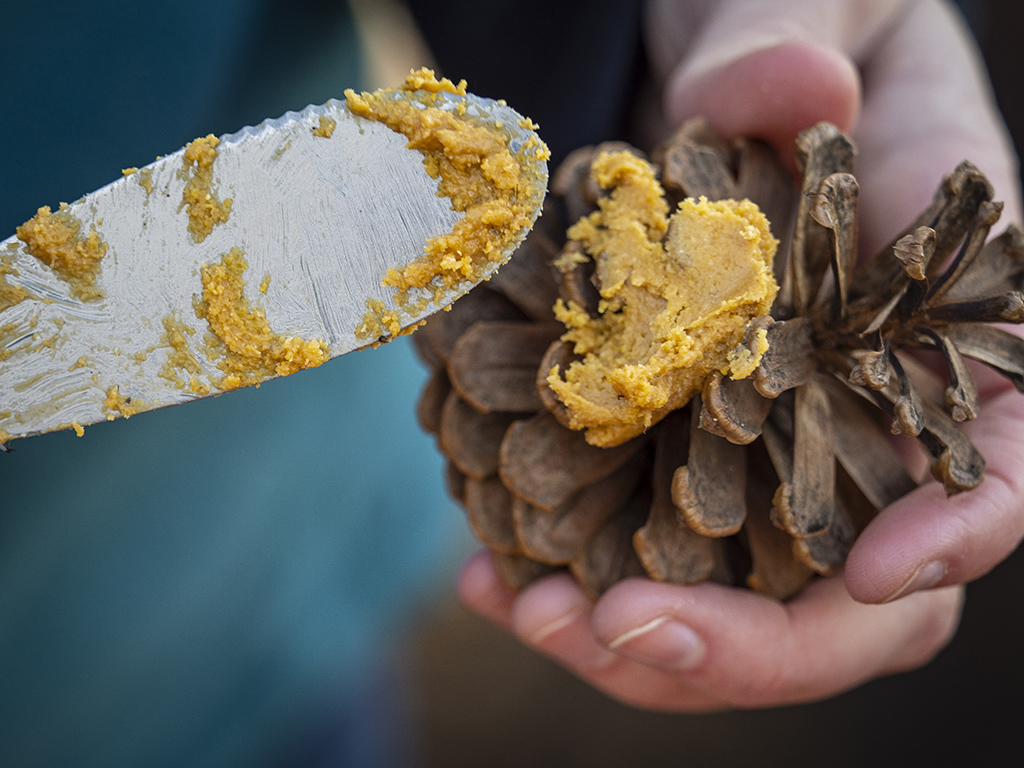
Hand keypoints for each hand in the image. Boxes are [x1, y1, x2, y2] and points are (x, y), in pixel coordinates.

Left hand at [458, 0, 1022, 710]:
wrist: (701, 60)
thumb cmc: (776, 21)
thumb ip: (788, 35)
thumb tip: (786, 94)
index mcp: (938, 309)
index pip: (998, 448)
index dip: (962, 526)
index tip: (874, 572)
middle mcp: (863, 406)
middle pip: (865, 586)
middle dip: (757, 640)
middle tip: (615, 630)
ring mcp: (765, 446)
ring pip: (749, 597)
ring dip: (645, 642)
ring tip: (524, 611)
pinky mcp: (674, 454)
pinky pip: (645, 556)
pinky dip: (574, 585)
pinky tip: (490, 577)